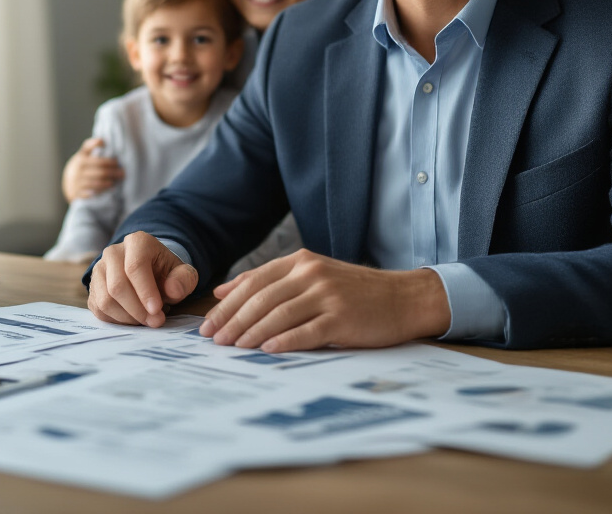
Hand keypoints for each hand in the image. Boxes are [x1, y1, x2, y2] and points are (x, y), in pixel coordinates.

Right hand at [62, 138, 123, 200]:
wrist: (68, 183)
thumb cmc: (80, 166)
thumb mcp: (82, 154)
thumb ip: (90, 146)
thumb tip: (102, 140)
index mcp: (80, 160)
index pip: (99, 162)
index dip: (110, 162)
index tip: (118, 162)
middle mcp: (78, 172)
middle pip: (100, 173)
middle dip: (113, 173)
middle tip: (123, 173)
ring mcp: (78, 184)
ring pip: (97, 183)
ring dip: (109, 182)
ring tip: (117, 181)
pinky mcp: (78, 194)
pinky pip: (92, 193)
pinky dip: (102, 191)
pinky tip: (109, 189)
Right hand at [88, 231, 198, 326]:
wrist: (150, 272)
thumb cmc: (166, 273)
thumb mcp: (183, 274)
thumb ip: (183, 280)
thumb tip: (173, 290)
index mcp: (137, 242)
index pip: (135, 267)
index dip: (145, 292)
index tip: (157, 311)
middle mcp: (113, 252)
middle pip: (117, 286)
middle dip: (137, 310)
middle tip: (155, 321)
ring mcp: (99, 269)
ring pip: (105, 300)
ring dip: (127, 317)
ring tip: (146, 320)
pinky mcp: (92, 287)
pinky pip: (99, 309)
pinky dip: (117, 320)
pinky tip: (133, 319)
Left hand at [198, 250, 450, 351]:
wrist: (404, 298)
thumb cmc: (355, 292)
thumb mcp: (312, 276)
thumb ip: (270, 280)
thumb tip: (225, 291)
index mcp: (300, 261)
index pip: (253, 283)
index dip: (227, 305)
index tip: (207, 324)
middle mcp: (311, 274)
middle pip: (261, 299)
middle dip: (233, 320)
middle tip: (214, 340)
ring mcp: (327, 295)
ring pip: (278, 315)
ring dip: (251, 333)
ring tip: (233, 347)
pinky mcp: (342, 318)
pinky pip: (306, 331)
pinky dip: (284, 341)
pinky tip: (267, 350)